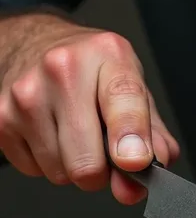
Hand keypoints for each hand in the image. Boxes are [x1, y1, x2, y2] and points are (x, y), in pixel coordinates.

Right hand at [0, 27, 178, 203]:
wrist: (33, 44)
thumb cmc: (89, 67)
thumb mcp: (131, 82)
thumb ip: (152, 130)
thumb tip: (157, 167)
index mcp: (107, 55)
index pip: (122, 98)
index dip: (131, 137)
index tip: (135, 161)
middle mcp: (63, 69)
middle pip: (86, 160)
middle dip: (103, 172)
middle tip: (106, 153)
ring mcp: (27, 94)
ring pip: (60, 173)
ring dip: (73, 166)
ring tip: (74, 132)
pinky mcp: (1, 117)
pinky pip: (34, 170)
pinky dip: (47, 162)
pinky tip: (51, 132)